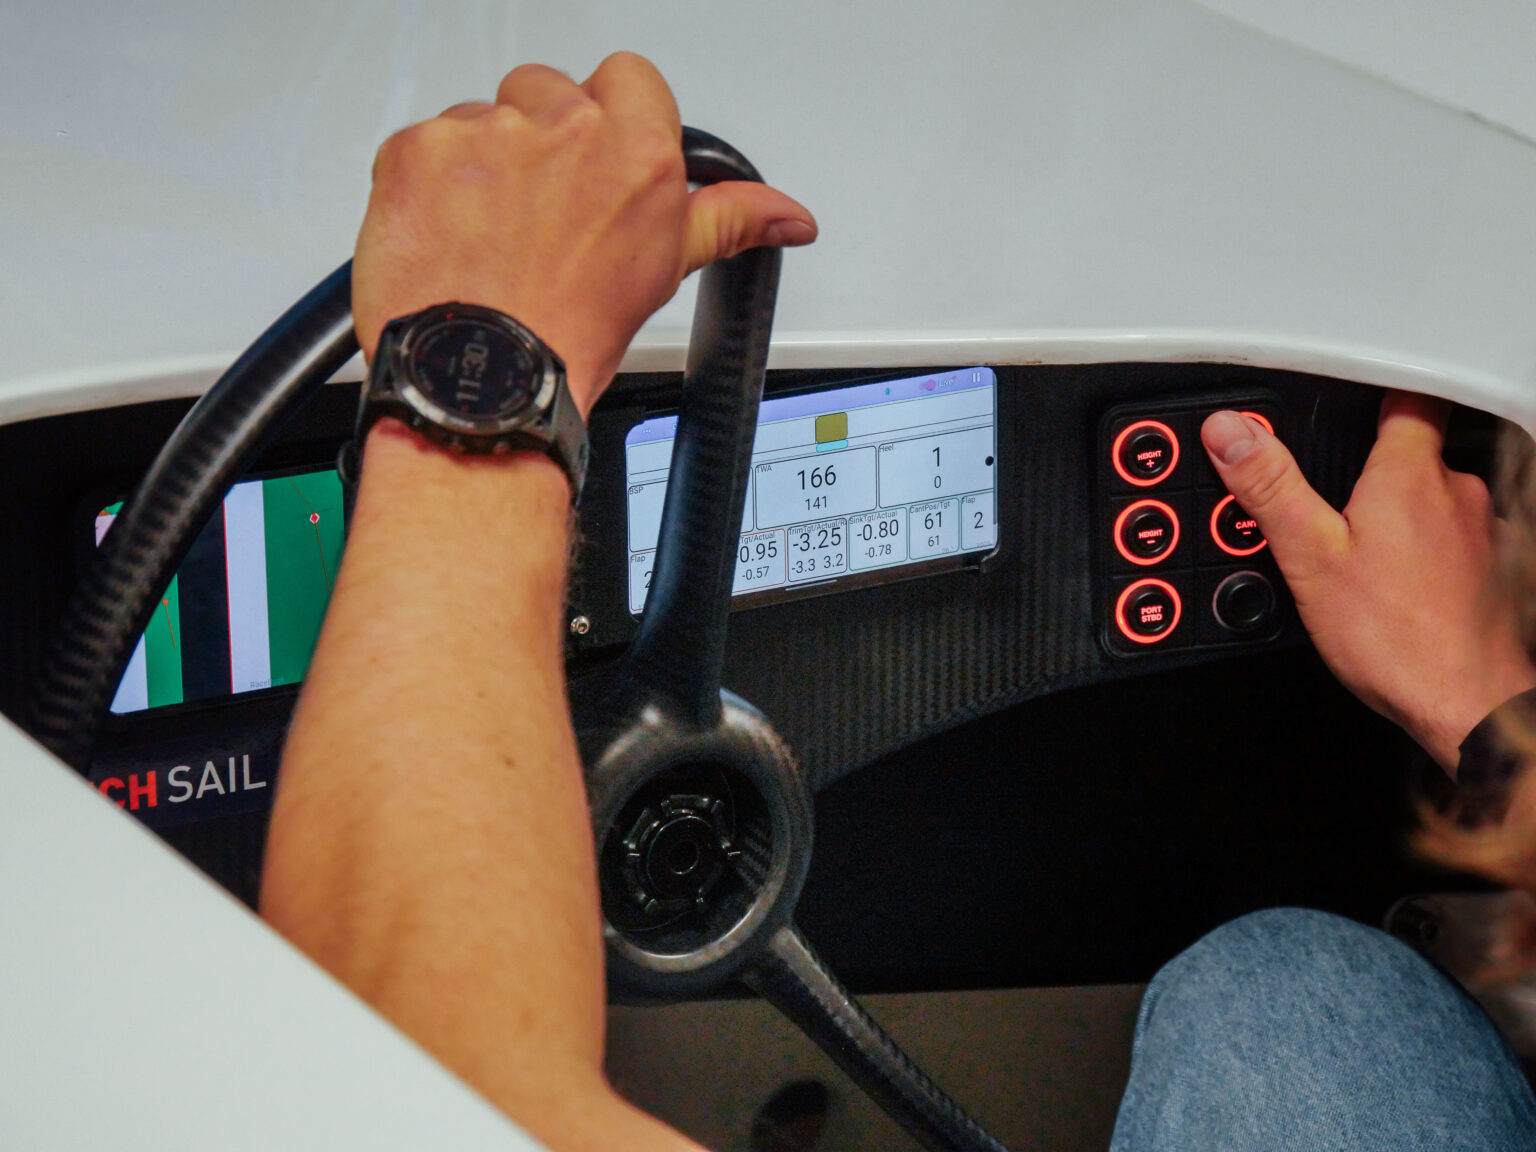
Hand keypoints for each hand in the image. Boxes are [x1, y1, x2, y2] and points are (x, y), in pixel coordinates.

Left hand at [352, 52, 816, 416]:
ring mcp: (487, 134)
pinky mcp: (420, 147)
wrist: (486, 375)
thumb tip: (788, 216)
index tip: (596, 167)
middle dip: (543, 141)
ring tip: (491, 231)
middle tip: (539, 211)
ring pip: (486, 117)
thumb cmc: (569, 332)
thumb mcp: (663, 271)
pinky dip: (431, 181)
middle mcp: (565, 129)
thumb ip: (728, 222)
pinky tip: (449, 232)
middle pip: (550, 91)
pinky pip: (425, 140)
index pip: (629, 79)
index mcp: (636, 151)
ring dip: (486, 161)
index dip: (610, 122)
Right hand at [1201, 391, 1535, 770]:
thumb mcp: (1308, 557)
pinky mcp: (1500, 568)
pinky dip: (1432, 555)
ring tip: (1364, 560)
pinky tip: (1405, 590)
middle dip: (1375, 474)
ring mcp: (1487, 530)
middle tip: (1335, 513)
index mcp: (1408, 474)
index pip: (1406, 396)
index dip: (1374, 393)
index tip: (1350, 406)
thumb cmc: (1395, 639)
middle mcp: (1457, 491)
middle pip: (1416, 454)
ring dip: (1405, 518)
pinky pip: (1461, 541)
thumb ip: (1270, 487)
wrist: (1466, 704)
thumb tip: (1231, 434)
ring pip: (1437, 501)